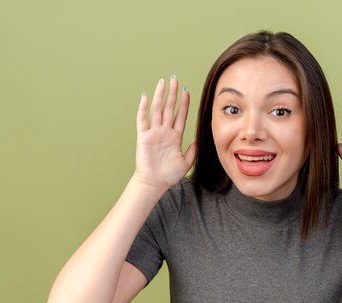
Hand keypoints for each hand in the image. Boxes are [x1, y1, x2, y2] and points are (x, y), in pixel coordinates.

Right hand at [133, 76, 195, 192]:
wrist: (154, 184)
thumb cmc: (168, 175)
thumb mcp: (186, 162)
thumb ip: (193, 150)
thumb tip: (198, 140)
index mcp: (174, 137)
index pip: (180, 116)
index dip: (184, 104)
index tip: (187, 91)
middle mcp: (164, 132)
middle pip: (169, 108)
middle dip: (172, 94)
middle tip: (175, 79)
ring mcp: (153, 133)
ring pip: (157, 110)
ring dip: (160, 96)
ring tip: (163, 82)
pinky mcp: (143, 137)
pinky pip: (142, 120)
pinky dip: (143, 108)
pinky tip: (146, 96)